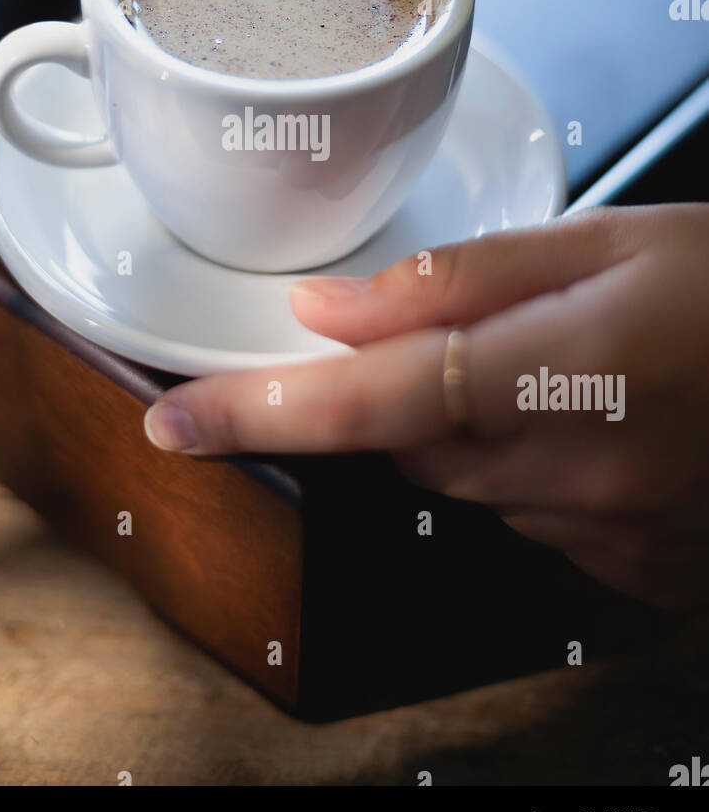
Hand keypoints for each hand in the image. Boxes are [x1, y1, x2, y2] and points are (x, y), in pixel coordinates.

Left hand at [145, 206, 708, 609]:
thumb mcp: (601, 241)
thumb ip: (452, 280)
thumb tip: (329, 309)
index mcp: (560, 372)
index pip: (368, 403)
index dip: (260, 414)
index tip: (176, 424)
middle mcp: (578, 474)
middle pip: (417, 447)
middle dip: (417, 391)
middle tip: (496, 331)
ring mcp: (610, 537)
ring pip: (471, 485)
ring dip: (482, 428)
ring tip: (574, 369)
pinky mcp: (635, 571)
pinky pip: (535, 519)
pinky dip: (539, 470)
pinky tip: (605, 424)